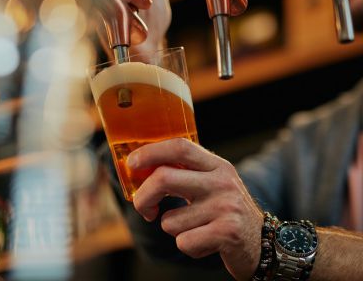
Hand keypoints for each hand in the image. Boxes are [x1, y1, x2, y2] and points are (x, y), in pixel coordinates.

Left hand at [127, 138, 263, 280]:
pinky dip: (187, 246)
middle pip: (164, 178)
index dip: (150, 152)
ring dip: (173, 228)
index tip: (131, 163)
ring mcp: (225, 206)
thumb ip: (184, 173)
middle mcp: (221, 181)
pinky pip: (184, 242)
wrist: (261, 241)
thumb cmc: (225, 209)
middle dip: (143, 196)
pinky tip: (205, 241)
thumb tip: (142, 169)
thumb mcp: (211, 182)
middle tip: (144, 208)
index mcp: (216, 165)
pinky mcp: (227, 232)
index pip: (179, 147)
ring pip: (170, 220)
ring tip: (194, 227)